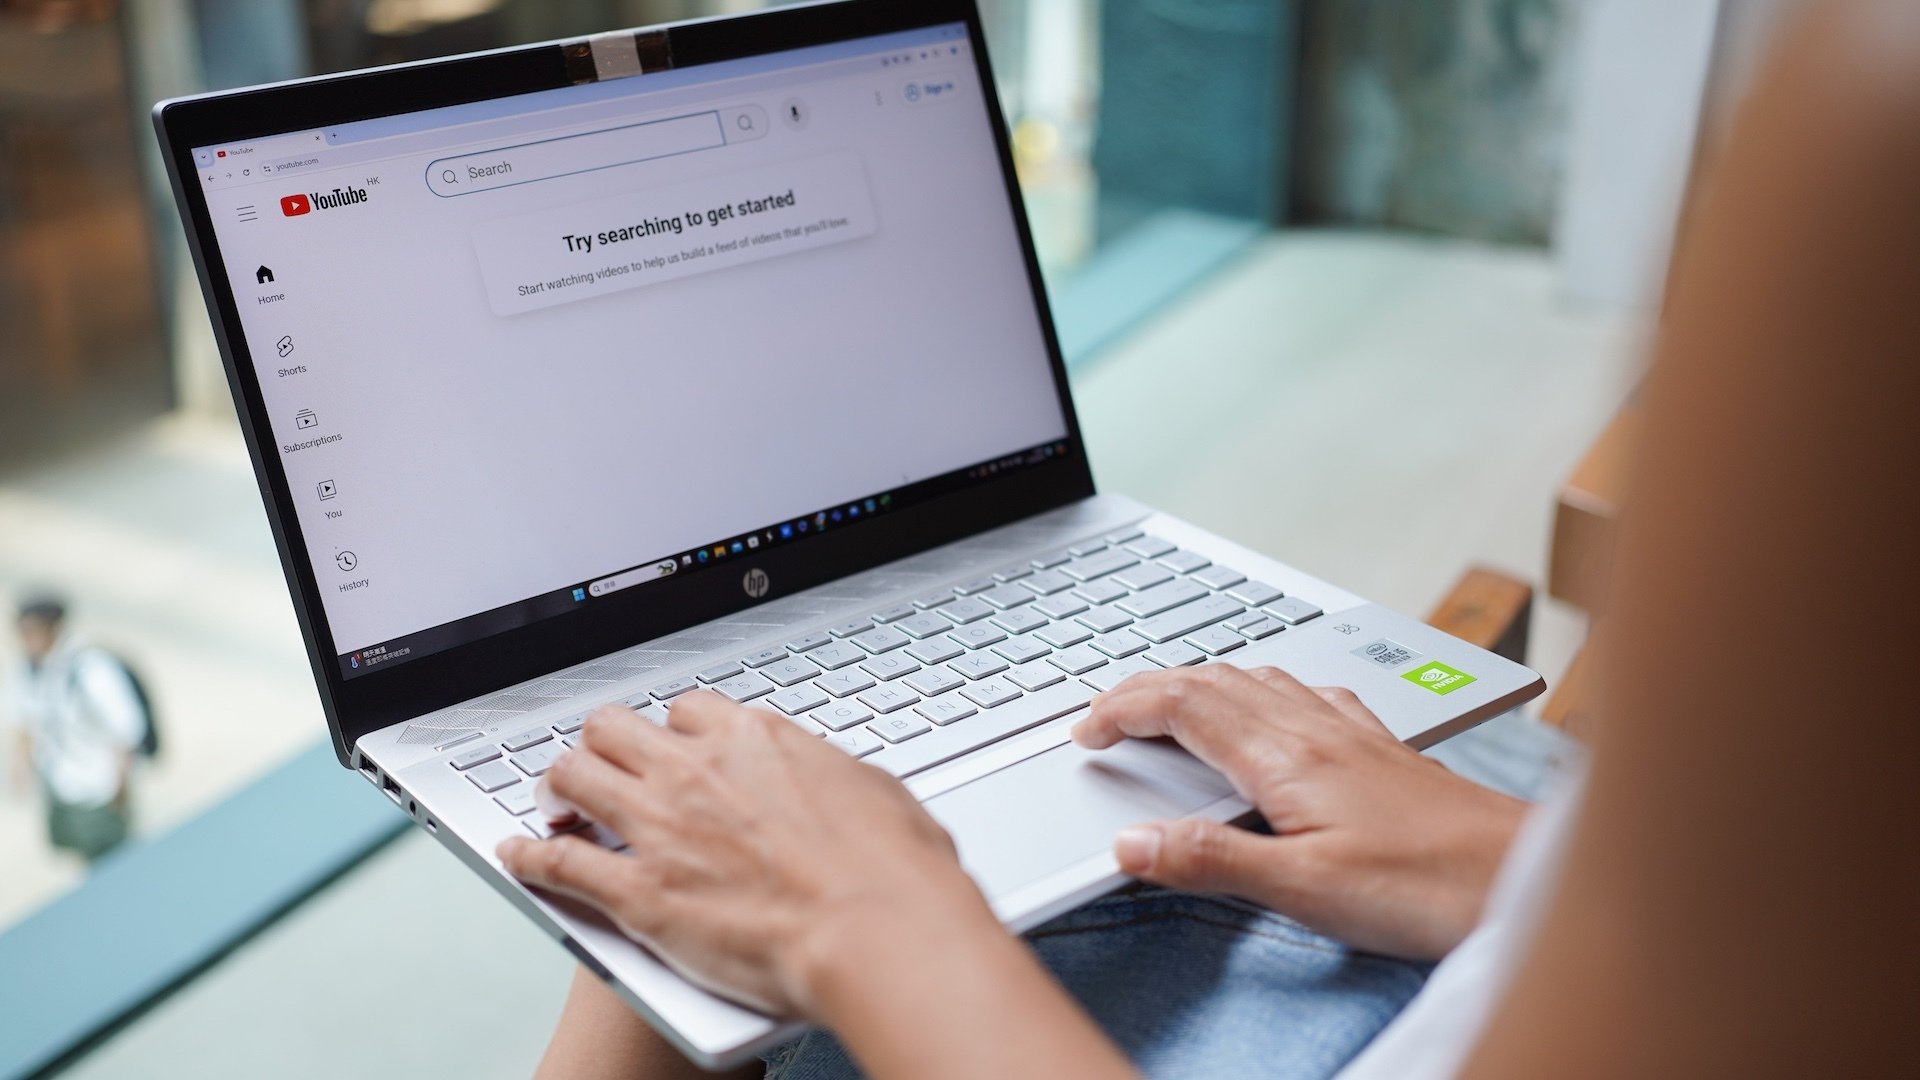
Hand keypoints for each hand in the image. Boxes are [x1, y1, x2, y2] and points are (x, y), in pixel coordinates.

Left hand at [496, 692, 996, 1017]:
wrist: (877, 932)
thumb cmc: (893, 874)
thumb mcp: (876, 795)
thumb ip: (834, 782)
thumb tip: (842, 787)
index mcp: (755, 740)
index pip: (689, 710)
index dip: (675, 732)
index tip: (675, 748)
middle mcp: (696, 771)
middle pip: (614, 728)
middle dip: (602, 744)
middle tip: (601, 766)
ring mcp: (660, 828)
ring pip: (573, 777)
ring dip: (557, 787)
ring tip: (553, 802)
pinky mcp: (638, 894)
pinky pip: (558, 863)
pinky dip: (528, 858)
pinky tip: (517, 856)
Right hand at [1071, 664, 1523, 959]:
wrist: (1521, 876)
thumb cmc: (1429, 887)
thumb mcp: (1305, 889)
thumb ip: (1213, 861)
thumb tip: (1131, 842)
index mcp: (1285, 755)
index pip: (1183, 705)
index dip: (1124, 709)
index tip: (1086, 733)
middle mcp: (1315, 728)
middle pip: (1212, 680)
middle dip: (1148, 688)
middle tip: (1106, 716)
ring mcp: (1350, 731)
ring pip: (1256, 679)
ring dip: (1199, 683)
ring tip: (1168, 706)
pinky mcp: (1379, 747)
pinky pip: (1302, 694)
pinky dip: (1259, 691)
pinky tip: (1273, 709)